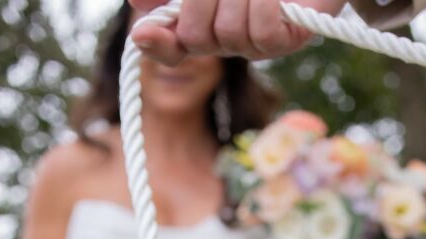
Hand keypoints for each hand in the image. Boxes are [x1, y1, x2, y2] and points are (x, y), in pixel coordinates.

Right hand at [129, 0, 345, 62]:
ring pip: (228, 35)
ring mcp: (254, 42)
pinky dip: (264, 5)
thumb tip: (139, 5)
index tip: (144, 32)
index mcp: (200, 17)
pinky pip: (260, 35)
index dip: (156, 44)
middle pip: (194, 37)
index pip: (169, 45)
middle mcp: (224, 35)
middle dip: (201, 0)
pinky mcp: (286, 40)